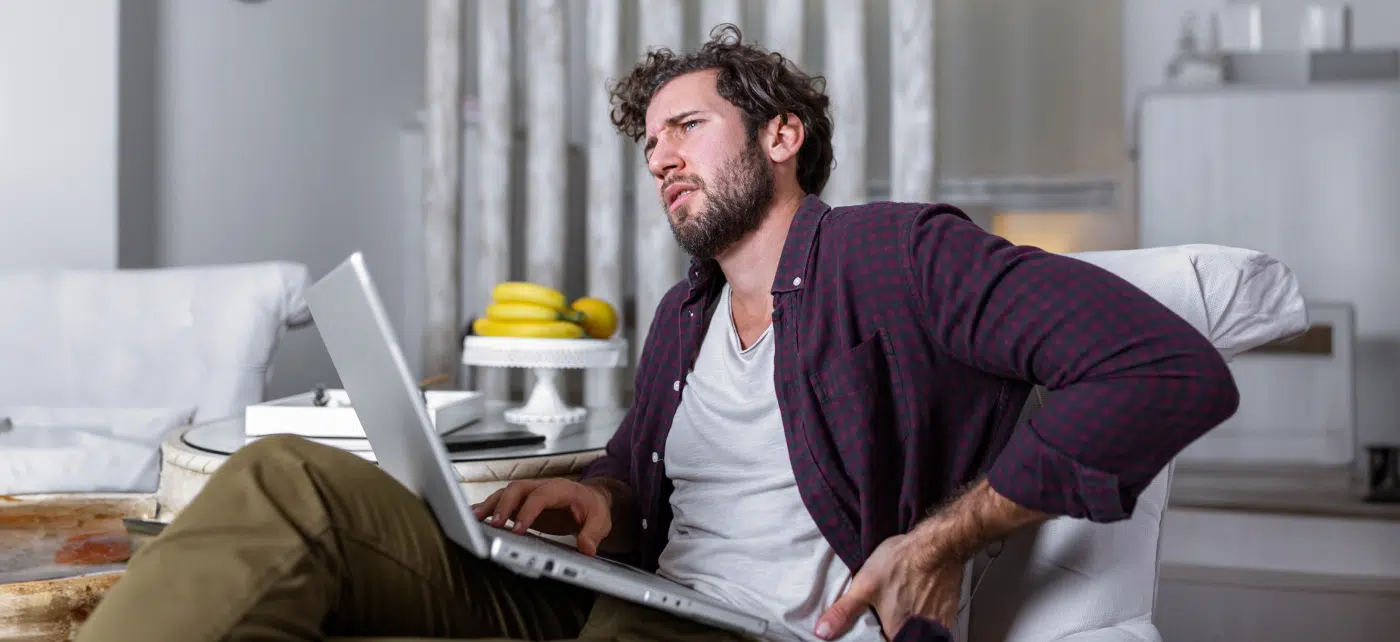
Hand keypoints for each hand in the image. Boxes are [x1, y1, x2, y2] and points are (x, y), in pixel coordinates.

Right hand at [472, 478, 612, 555]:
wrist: (589, 501)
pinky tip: (474, 517)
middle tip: (493, 525)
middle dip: (503, 505)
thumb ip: (594, 533)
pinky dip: (487, 507)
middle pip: (517, 489)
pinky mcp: (521, 503)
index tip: (518, 529)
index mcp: (561, 489)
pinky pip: (501, 501)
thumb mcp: (601, 521)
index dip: (528, 511)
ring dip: (490, 505)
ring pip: (505, 493)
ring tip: (475, 520)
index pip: (541, 496)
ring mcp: (529, 494)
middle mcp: (542, 487)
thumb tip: (586, 548)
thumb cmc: (592, 509)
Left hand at [815, 533, 964, 639]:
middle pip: (903, 638)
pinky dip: (926, 615)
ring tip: (903, 607)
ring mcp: (938, 623)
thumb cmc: (900, 563)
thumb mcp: (865, 585)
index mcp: (896, 631)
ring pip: (920, 631)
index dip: (879, 638)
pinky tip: (919, 600)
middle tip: (887, 616)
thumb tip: (822, 633)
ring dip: (911, 623)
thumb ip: (844, 611)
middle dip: (894, 630)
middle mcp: (920, 632)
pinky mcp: (948, 612)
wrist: (937, 544)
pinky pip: (936, 622)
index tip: (875, 628)